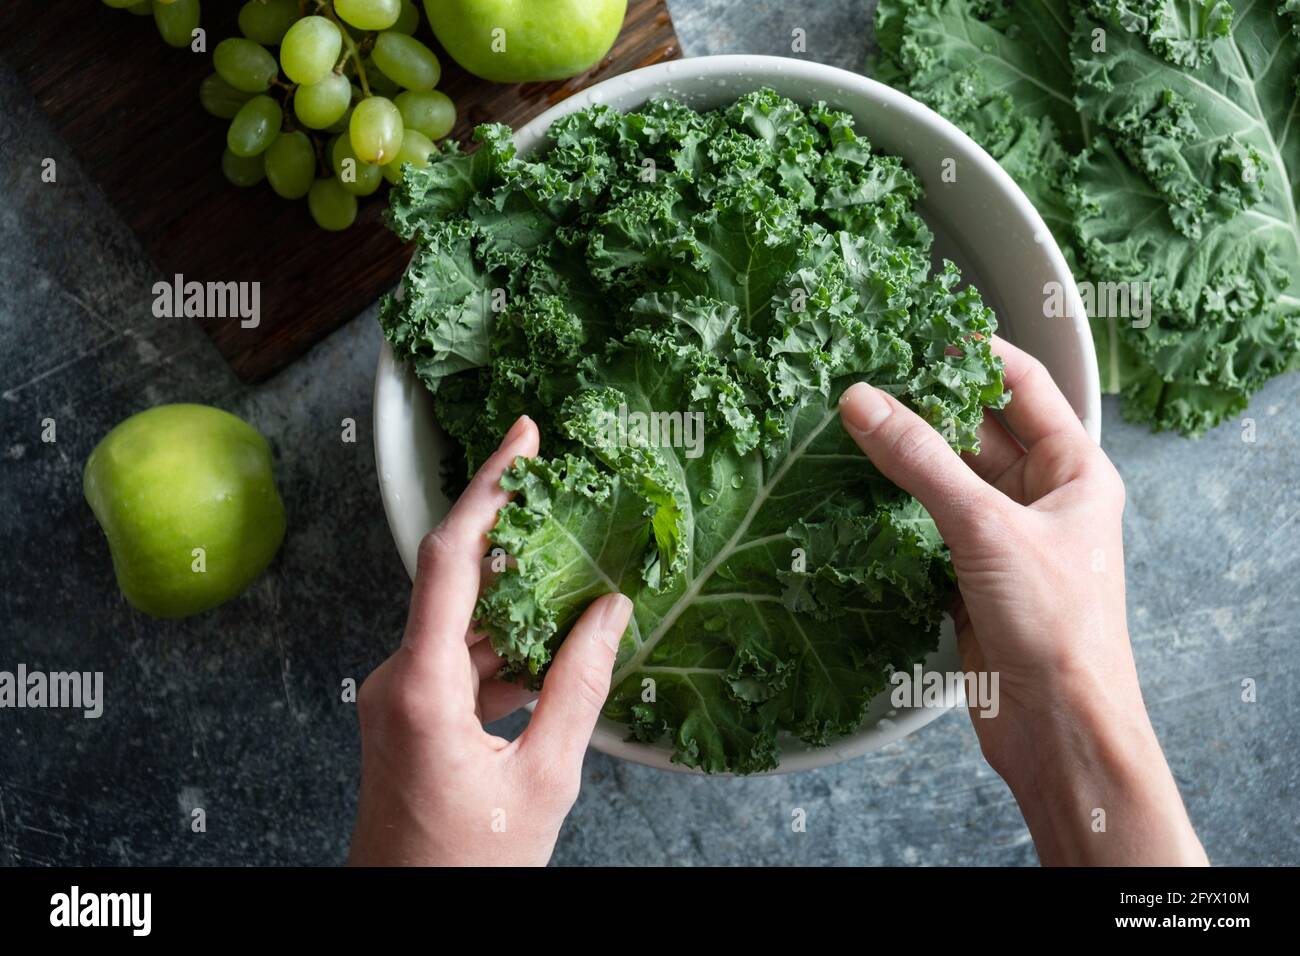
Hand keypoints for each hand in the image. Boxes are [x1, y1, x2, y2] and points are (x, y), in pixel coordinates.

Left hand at [348, 415, 632, 865]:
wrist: (407, 917)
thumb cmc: (468, 867)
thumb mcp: (544, 778)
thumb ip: (580, 688)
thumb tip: (613, 613)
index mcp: (421, 688)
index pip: (450, 557)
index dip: (490, 488)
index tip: (523, 437)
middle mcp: (396, 678)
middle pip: (458, 582)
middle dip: (519, 543)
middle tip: (574, 506)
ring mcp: (397, 696)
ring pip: (463, 624)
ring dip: (519, 606)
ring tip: (582, 586)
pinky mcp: (408, 713)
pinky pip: (459, 659)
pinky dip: (505, 650)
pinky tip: (555, 654)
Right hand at [839, 337, 1205, 865]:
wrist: (1059, 728)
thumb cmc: (1056, 625)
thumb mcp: (985, 526)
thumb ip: (919, 460)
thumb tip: (862, 400)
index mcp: (1074, 471)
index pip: (1022, 385)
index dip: (972, 353)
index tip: (914, 331)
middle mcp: (1042, 498)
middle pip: (976, 430)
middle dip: (924, 405)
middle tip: (863, 378)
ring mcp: (1004, 539)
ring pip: (947, 479)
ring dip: (904, 457)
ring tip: (846, 424)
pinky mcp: (971, 577)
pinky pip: (928, 524)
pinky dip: (894, 508)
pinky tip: (853, 491)